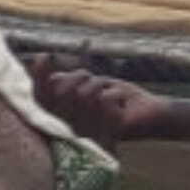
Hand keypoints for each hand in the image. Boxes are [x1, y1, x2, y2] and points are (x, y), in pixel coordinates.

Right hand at [29, 56, 169, 148]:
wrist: (151, 113)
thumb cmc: (116, 99)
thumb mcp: (88, 85)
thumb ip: (66, 81)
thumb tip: (43, 65)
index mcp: (62, 119)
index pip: (40, 99)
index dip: (38, 77)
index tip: (44, 55)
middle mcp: (70, 129)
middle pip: (61, 92)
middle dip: (79, 76)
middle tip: (93, 80)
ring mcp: (88, 133)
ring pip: (84, 92)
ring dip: (101, 85)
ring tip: (111, 93)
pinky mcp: (106, 132)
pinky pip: (104, 98)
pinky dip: (116, 93)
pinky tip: (122, 103)